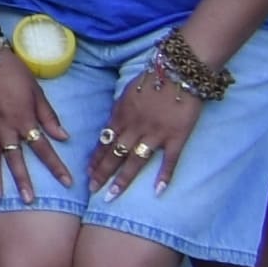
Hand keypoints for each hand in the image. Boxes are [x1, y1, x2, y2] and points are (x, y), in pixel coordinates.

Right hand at [0, 48, 67, 190]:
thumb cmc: (13, 72)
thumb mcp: (37, 91)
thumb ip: (49, 116)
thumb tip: (64, 137)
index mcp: (24, 119)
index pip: (43, 147)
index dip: (56, 166)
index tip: (68, 182)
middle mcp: (5, 127)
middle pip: (15, 158)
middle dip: (22, 180)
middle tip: (28, 201)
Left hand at [93, 60, 201, 200]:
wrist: (180, 70)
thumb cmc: (153, 79)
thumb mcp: (128, 92)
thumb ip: (119, 111)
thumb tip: (111, 128)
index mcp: (121, 115)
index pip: (104, 140)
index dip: (95, 157)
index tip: (87, 172)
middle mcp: (135, 127)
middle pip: (115, 153)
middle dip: (102, 172)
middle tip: (91, 189)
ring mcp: (156, 133)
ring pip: (135, 160)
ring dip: (123, 179)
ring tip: (111, 196)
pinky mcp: (177, 137)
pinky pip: (170, 160)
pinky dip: (164, 175)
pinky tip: (157, 191)